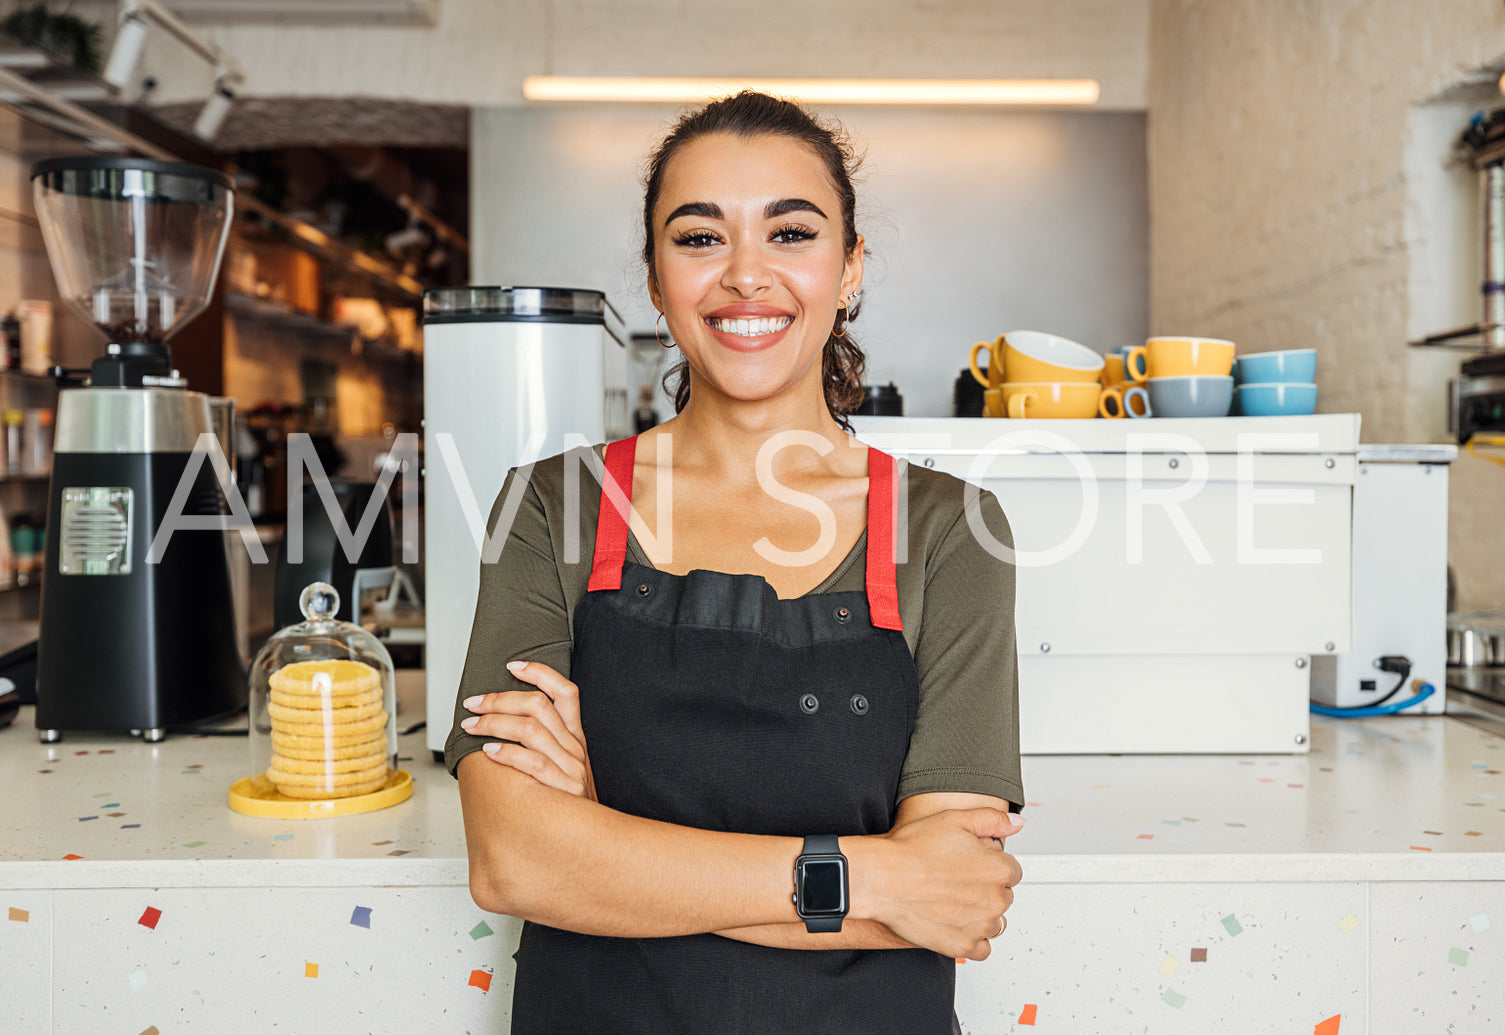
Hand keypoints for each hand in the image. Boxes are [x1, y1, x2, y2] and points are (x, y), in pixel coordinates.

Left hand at [461, 661, 595, 800]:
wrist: (592, 840)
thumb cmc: (567, 802)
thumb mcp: (564, 765)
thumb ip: (542, 743)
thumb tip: (501, 721)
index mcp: (575, 736)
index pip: (565, 691)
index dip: (540, 672)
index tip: (513, 666)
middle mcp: (574, 746)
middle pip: (538, 706)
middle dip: (500, 700)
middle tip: (474, 704)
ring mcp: (571, 766)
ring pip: (531, 729)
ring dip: (495, 723)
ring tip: (472, 726)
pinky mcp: (564, 788)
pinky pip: (533, 763)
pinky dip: (509, 754)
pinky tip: (490, 752)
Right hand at [857, 808, 1022, 961]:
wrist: (881, 878)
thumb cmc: (912, 849)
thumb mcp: (955, 819)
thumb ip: (993, 819)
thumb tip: (1017, 824)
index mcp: (998, 869)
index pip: (1012, 870)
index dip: (990, 865)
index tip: (972, 864)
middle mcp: (994, 900)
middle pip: (1004, 896)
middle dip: (986, 888)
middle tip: (957, 880)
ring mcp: (979, 926)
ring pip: (995, 922)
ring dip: (981, 914)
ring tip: (954, 901)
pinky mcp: (961, 946)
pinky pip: (982, 949)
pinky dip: (973, 939)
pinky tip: (957, 924)